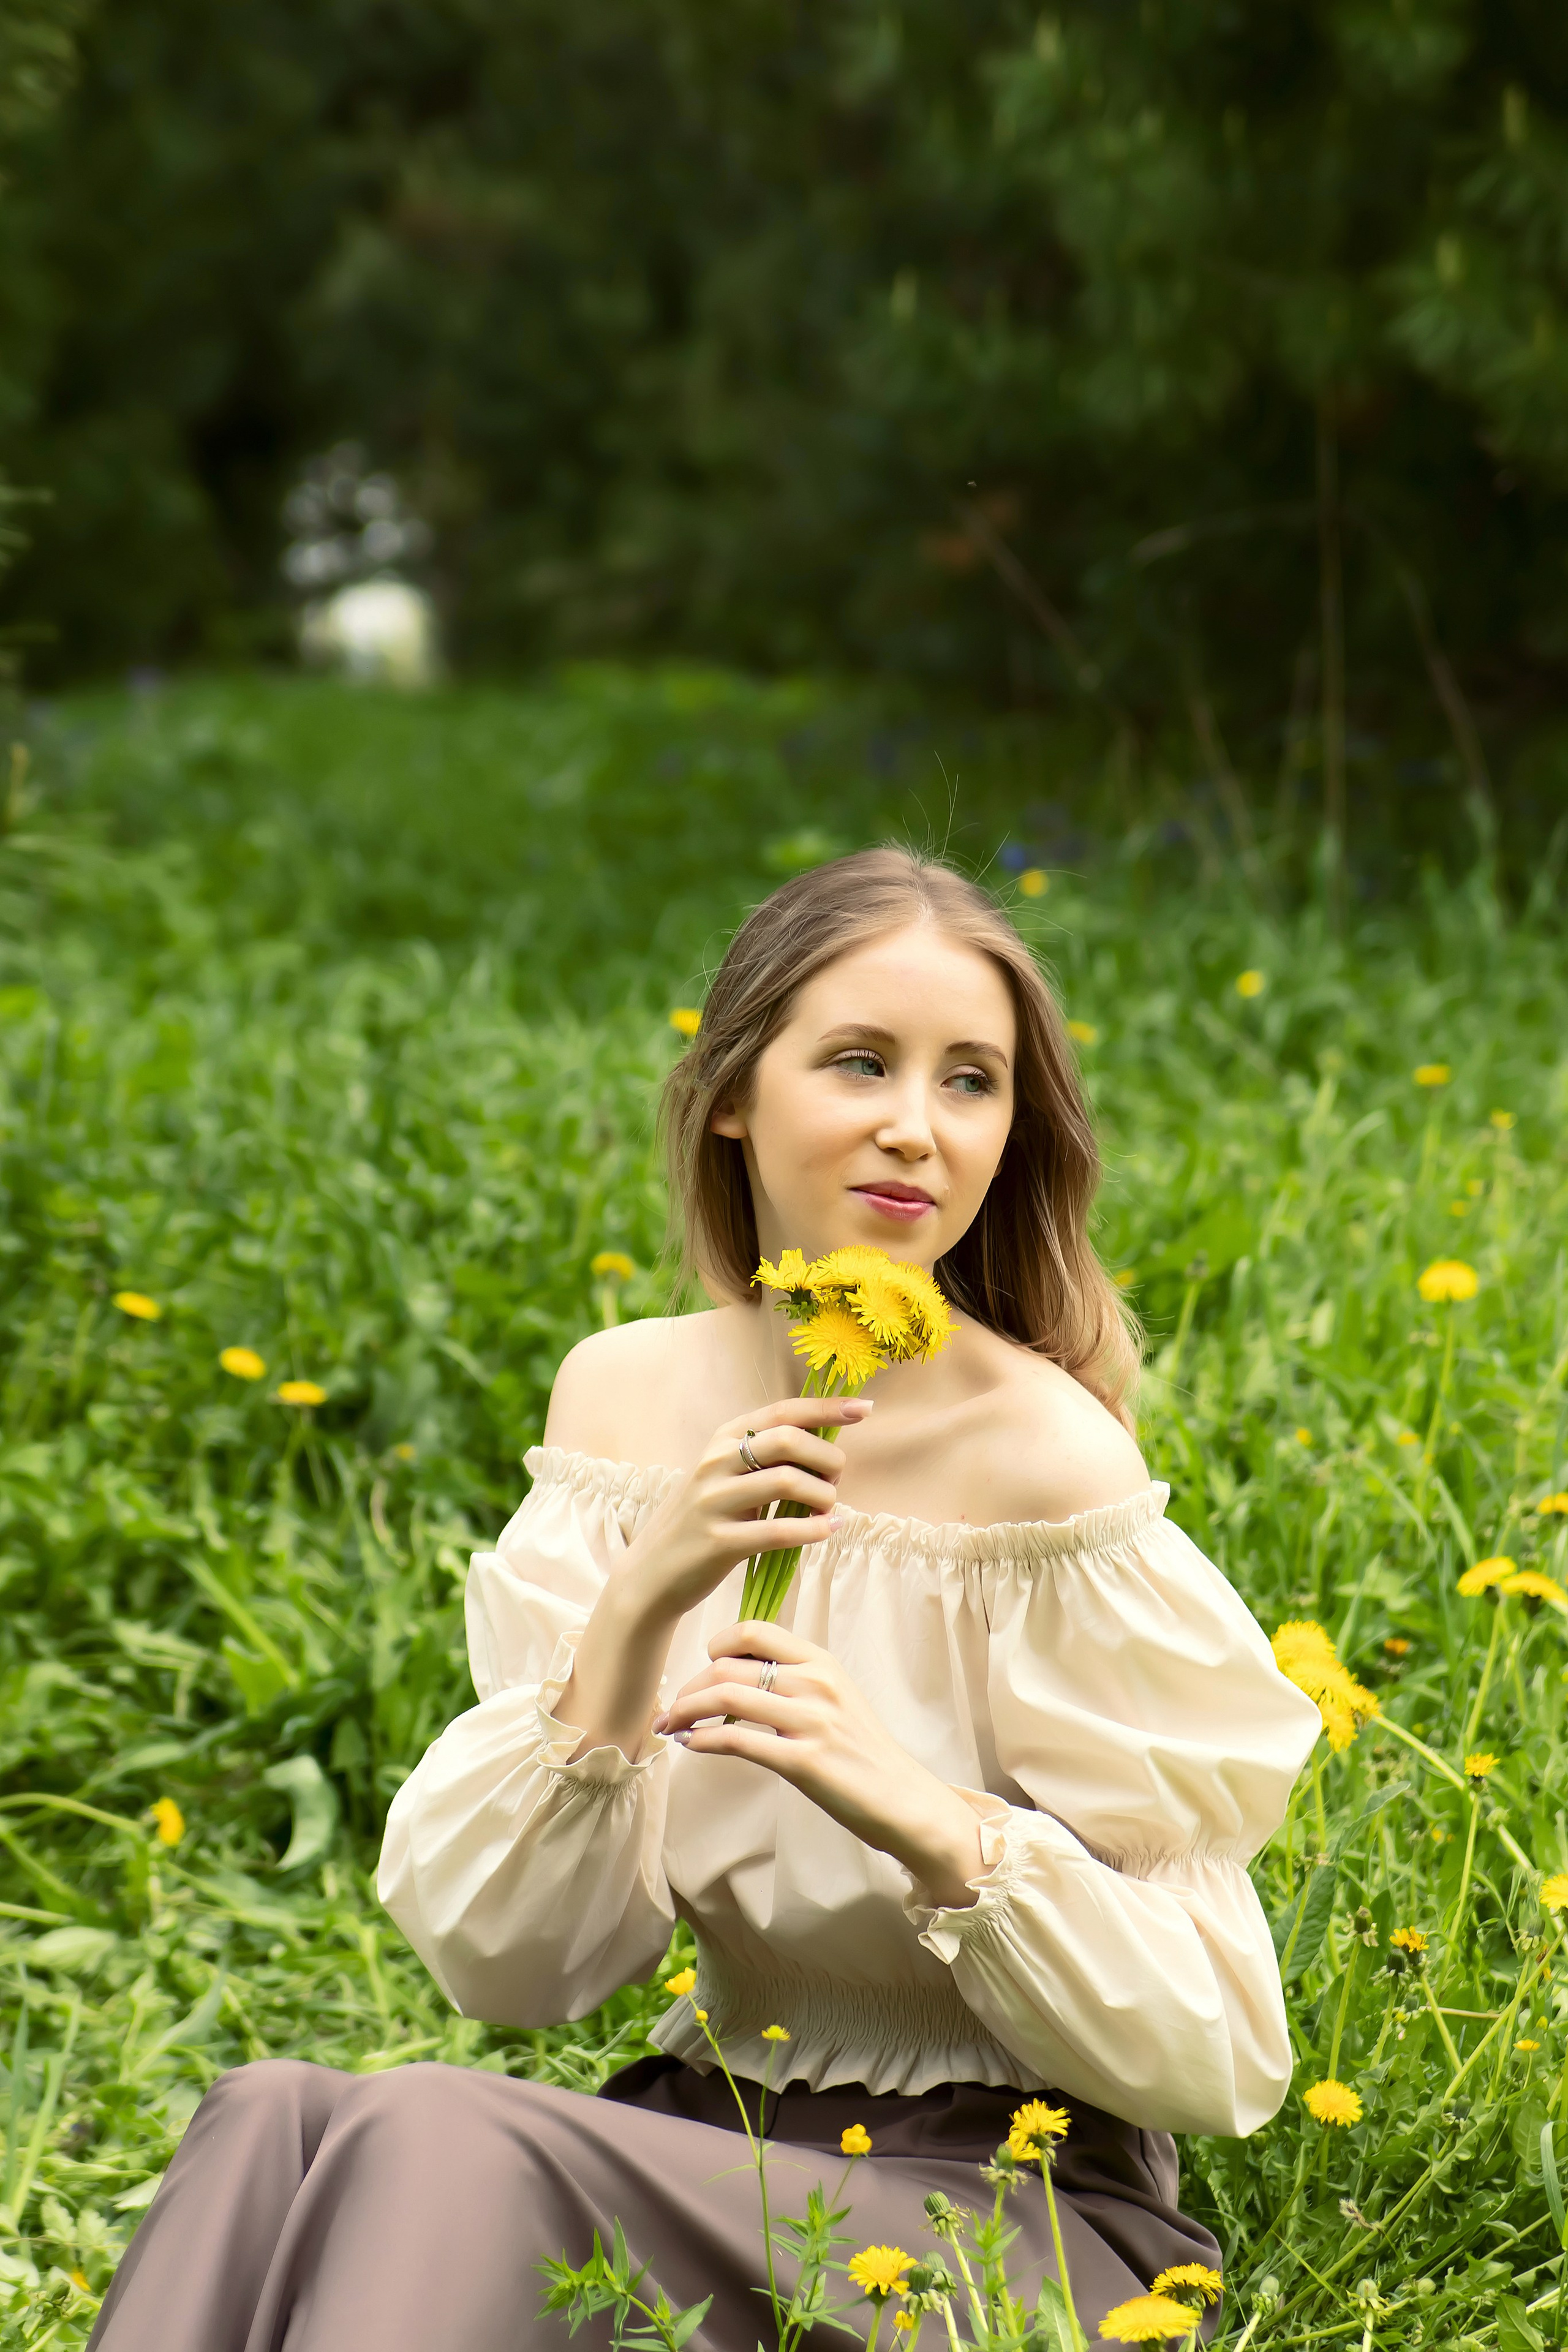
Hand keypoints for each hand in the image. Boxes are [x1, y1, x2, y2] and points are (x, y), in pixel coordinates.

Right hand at [558, 1399, 869, 1766]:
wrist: (652, 1573)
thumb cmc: (704, 1522)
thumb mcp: (727, 1478)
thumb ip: (767, 1459)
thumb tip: (829, 1447)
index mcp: (722, 1439)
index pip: (783, 1411)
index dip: (828, 1407)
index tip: (865, 1408)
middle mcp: (715, 1462)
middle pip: (788, 1440)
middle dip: (827, 1458)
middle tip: (836, 1480)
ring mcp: (713, 1501)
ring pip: (788, 1481)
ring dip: (823, 1495)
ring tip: (830, 1510)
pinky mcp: (718, 1542)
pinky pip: (778, 1531)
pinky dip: (813, 1529)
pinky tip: (829, 1530)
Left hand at [654, 1621, 986, 1910]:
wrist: (904, 1799)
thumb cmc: (862, 1752)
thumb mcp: (834, 1699)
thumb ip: (793, 1682)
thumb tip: (738, 1677)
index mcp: (821, 1662)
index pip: (754, 1631)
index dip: (716, 1645)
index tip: (702, 1668)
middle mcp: (816, 1683)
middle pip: (729, 1666)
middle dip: (690, 1686)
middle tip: (674, 1707)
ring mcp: (811, 1721)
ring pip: (726, 1698)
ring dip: (687, 1711)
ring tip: (672, 1725)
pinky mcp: (804, 1761)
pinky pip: (738, 1741)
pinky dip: (704, 1741)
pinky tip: (693, 1746)